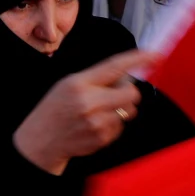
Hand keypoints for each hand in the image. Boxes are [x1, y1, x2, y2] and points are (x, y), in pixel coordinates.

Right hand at [13, 50, 154, 173]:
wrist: (41, 140)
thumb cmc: (55, 109)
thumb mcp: (68, 85)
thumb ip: (96, 79)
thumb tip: (127, 76)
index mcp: (79, 84)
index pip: (114, 67)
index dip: (137, 59)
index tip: (153, 55)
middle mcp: (89, 103)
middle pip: (131, 93)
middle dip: (128, 93)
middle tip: (114, 94)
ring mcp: (97, 122)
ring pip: (129, 111)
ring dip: (121, 110)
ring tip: (99, 111)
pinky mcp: (102, 138)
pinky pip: (121, 126)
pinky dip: (113, 124)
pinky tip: (96, 124)